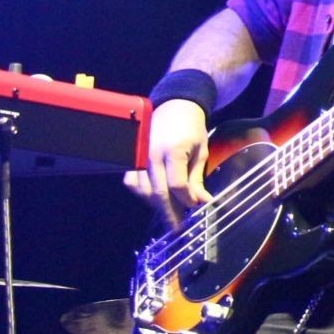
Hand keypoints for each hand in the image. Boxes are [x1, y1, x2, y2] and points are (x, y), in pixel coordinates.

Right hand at [123, 98, 212, 227]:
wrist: (175, 106)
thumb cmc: (191, 128)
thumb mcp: (201, 151)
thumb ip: (197, 178)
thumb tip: (201, 202)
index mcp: (173, 151)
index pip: (177, 186)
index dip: (187, 201)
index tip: (196, 207)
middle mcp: (151, 155)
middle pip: (158, 193)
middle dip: (170, 213)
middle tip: (178, 227)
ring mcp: (138, 156)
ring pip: (143, 191)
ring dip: (157, 205)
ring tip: (170, 213)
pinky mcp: (132, 157)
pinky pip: (132, 182)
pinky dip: (142, 193)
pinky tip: (155, 198)